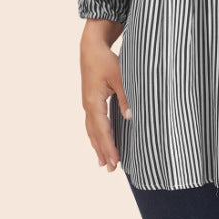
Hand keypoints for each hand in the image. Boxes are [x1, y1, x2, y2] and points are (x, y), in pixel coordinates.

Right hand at [80, 33, 131, 172]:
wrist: (91, 48)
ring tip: (104, 163)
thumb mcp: (119, 77)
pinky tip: (101, 142)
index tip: (115, 161)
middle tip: (112, 169)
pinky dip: (97, 136)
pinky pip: (93, 124)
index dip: (109, 147)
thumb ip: (126, 97)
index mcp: (94, 102)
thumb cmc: (105, 61)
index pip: (102, 130)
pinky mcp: (91, 101)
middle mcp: (88, 106)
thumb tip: (130, 117)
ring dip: (98, 146)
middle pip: (95, 134)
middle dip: (103, 152)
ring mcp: (88, 104)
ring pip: (92, 131)